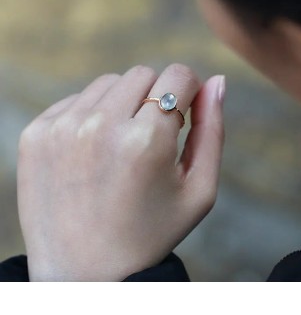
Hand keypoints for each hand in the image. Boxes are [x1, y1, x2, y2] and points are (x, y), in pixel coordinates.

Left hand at [17, 64, 224, 280]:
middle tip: (150, 137)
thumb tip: (217, 80)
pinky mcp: (36, 133)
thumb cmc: (150, 233)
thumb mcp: (198, 190)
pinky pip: (76, 100)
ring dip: (122, 105)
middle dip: (155, 98)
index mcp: (146, 141)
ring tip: (121, 146)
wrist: (83, 273)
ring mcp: (62, 128)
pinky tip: (93, 152)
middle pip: (143, 74)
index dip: (187, 92)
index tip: (182, 115)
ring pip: (108, 83)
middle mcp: (100, 126)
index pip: (178, 75)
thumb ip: (213, 130)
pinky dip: (91, 116)